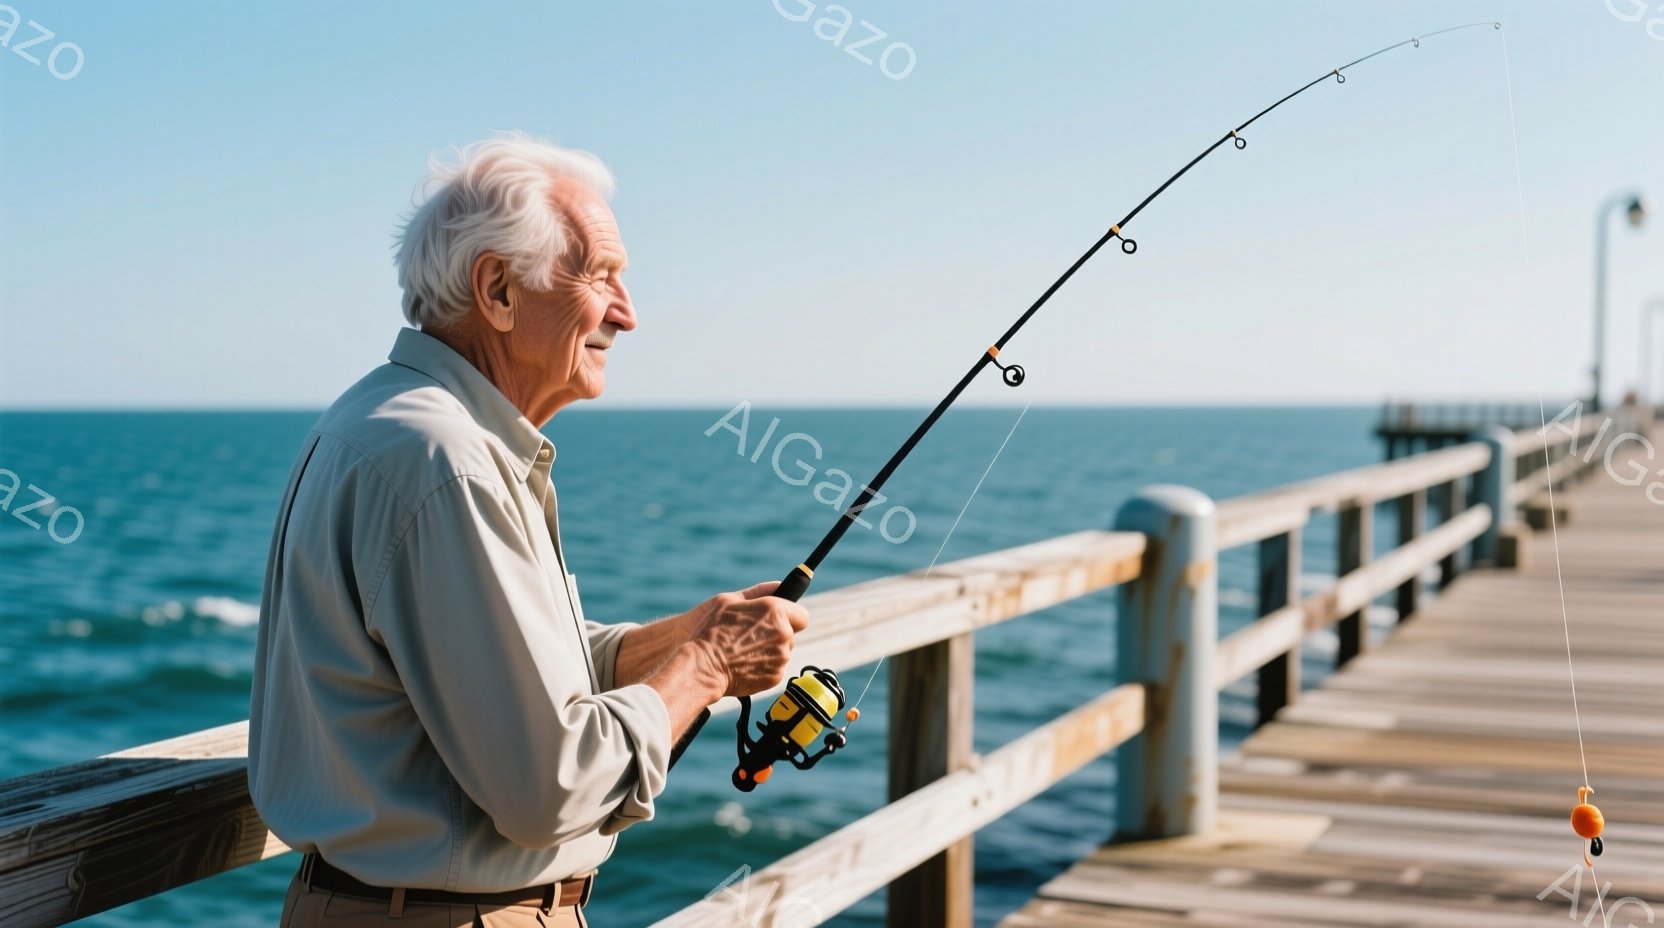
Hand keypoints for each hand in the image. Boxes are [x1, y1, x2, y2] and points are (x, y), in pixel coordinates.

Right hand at [683, 581, 808, 698]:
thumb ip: (759, 591)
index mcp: (775, 611)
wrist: (702, 667)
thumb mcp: (728, 600)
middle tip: (752, 636)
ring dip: (770, 650)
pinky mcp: (776, 676)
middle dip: (777, 634)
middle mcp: (783, 633)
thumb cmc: (710, 631)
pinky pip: (776, 668)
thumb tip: (778, 585)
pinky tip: (745, 664)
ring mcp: (781, 657)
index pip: (801, 615)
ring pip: (783, 652)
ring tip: (745, 651)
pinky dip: (764, 667)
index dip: (790, 617)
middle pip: (791, 634)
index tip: (779, 620)